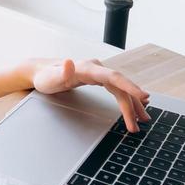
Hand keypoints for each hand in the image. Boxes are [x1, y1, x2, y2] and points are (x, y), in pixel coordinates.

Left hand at [29, 57, 150, 131]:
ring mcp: (98, 73)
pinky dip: (126, 99)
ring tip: (142, 119)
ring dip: (132, 103)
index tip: (144, 96)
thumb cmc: (45, 77)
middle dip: (132, 104)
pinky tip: (135, 106)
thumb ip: (61, 72)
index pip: (114, 77)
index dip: (130, 87)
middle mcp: (97, 69)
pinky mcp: (98, 79)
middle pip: (120, 86)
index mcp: (89, 68)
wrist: (41, 72)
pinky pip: (116, 89)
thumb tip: (69, 62)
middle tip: (139, 123)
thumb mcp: (50, 78)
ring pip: (121, 88)